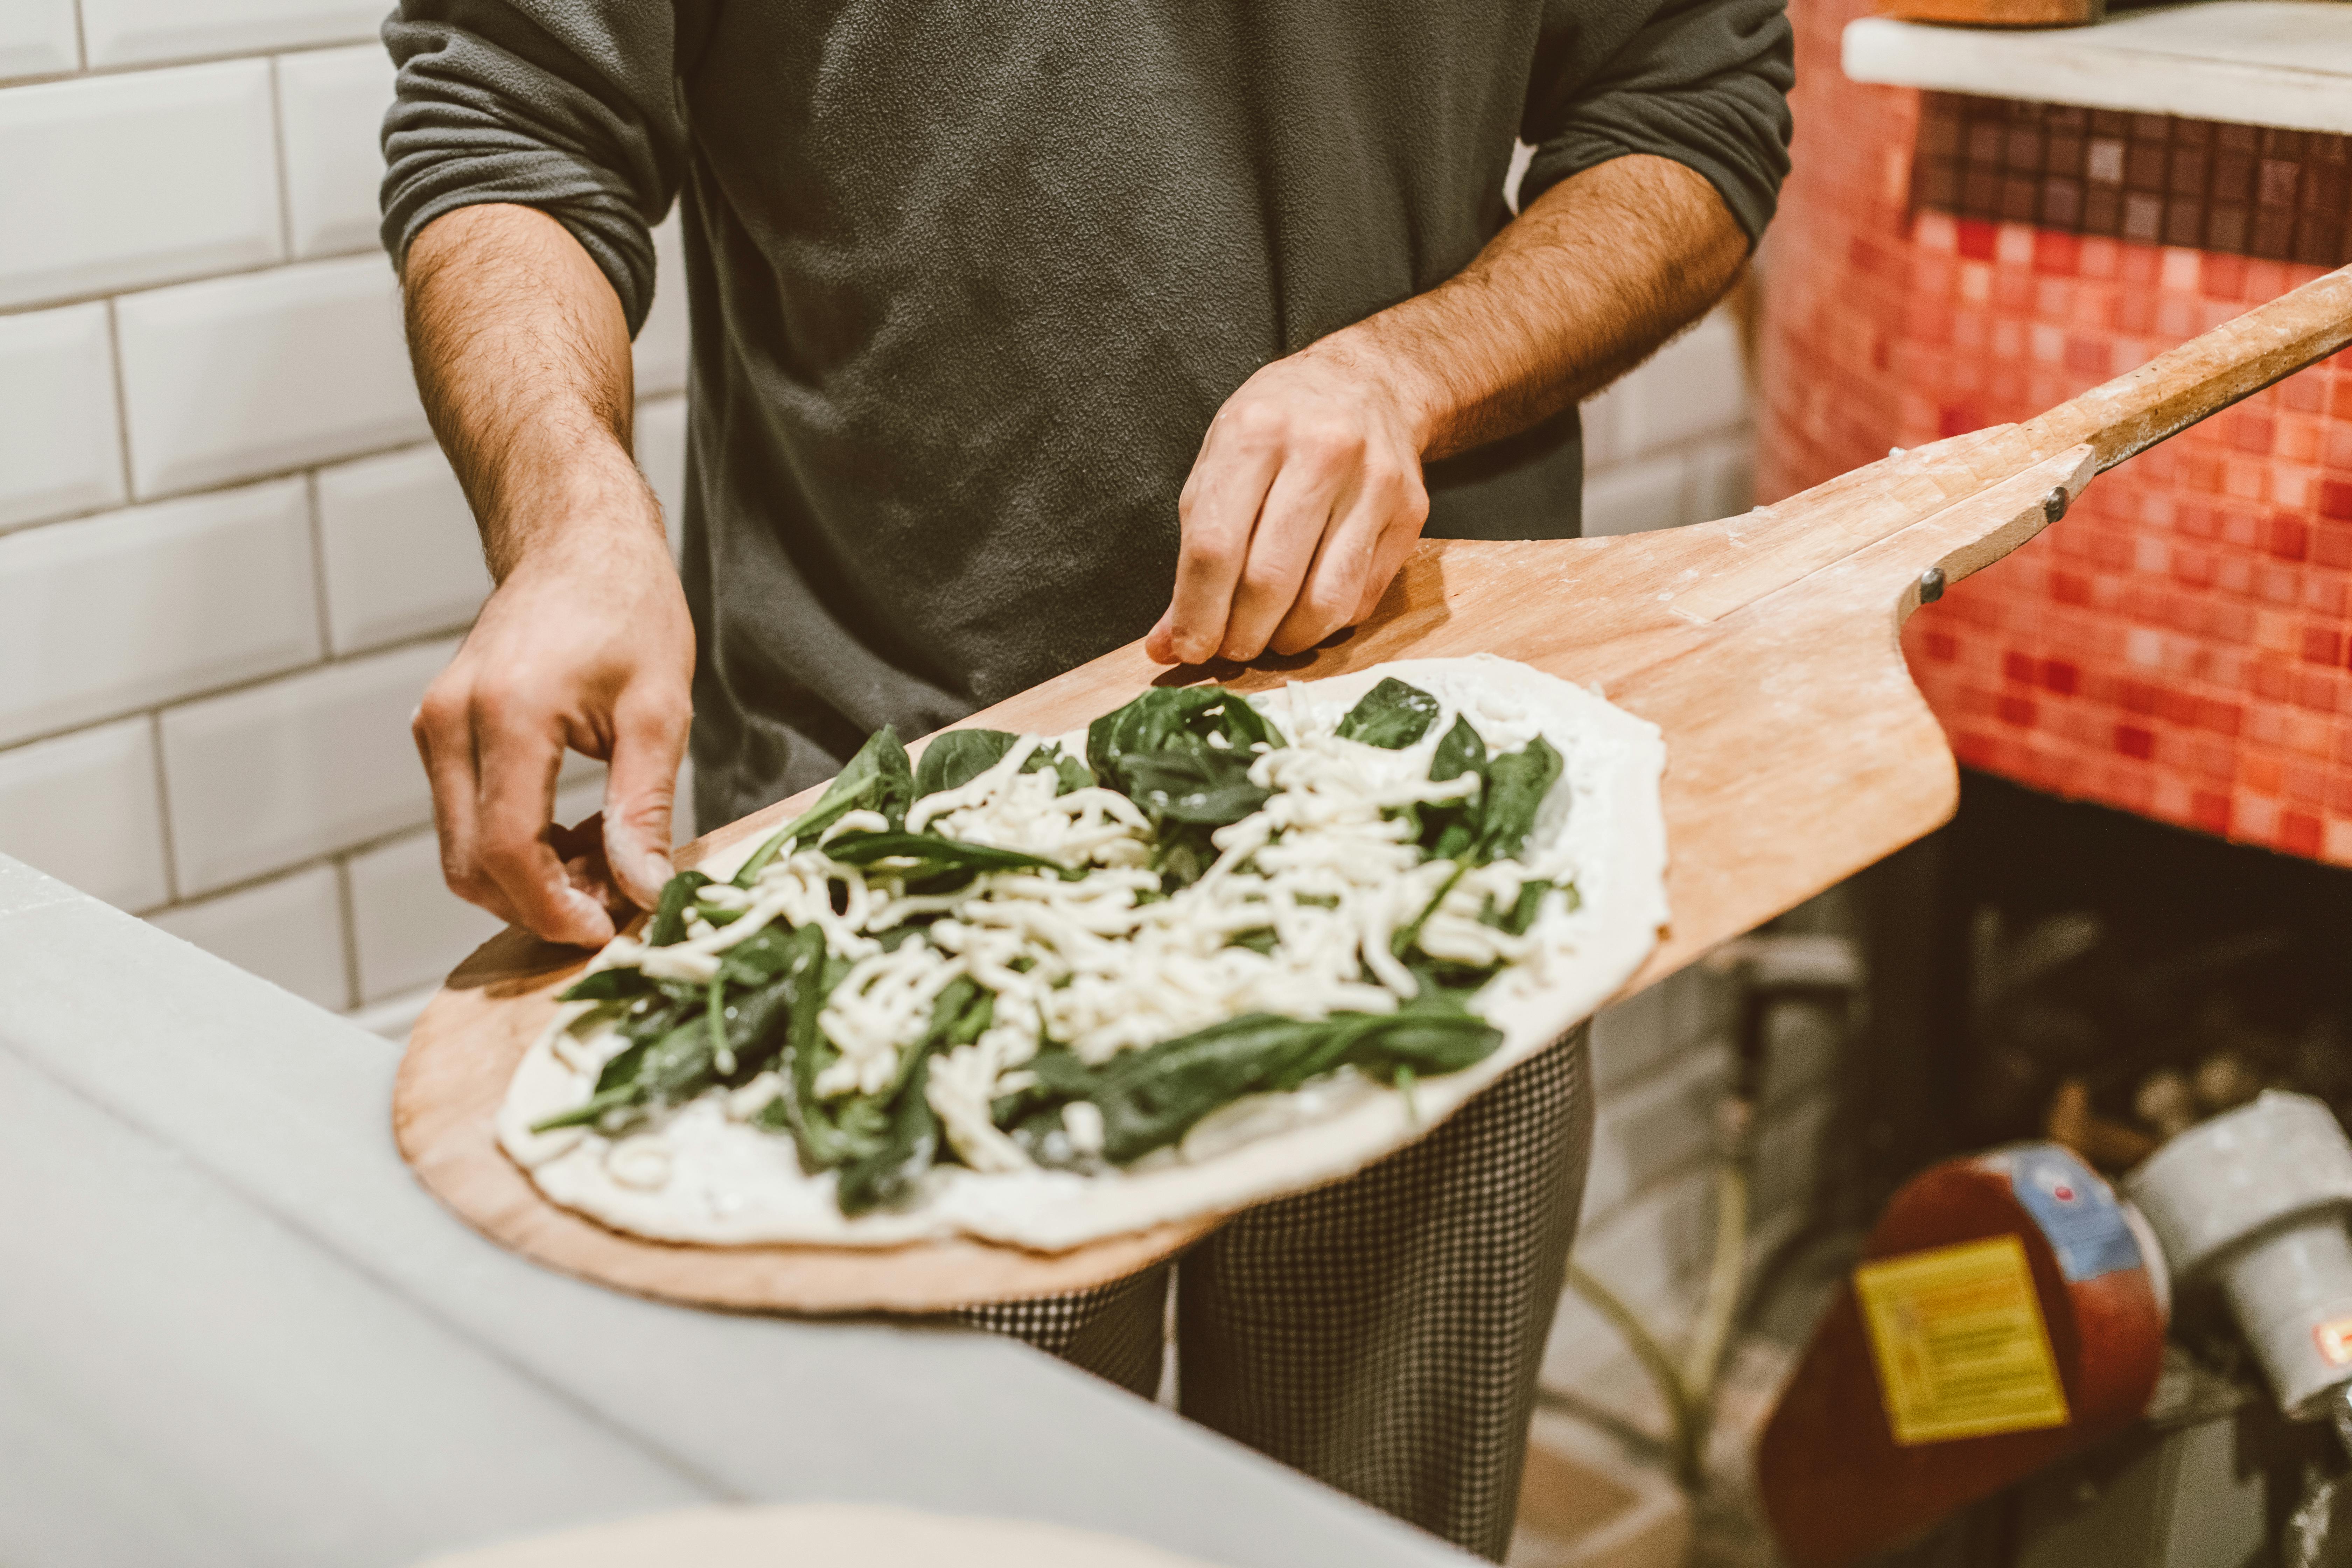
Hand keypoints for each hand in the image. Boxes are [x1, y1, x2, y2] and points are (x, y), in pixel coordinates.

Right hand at [411, 504, 692, 947]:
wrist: (579, 543)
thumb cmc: (628, 609)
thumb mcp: (659, 711)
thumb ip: (643, 808)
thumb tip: (643, 891)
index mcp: (507, 713)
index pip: (506, 852)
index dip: (553, 908)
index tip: (608, 930)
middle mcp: (450, 722)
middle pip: (469, 864)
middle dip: (539, 904)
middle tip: (613, 903)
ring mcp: (435, 726)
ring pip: (460, 849)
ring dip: (527, 880)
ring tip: (603, 863)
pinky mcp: (439, 730)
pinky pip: (464, 817)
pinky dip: (513, 846)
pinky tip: (573, 834)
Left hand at [1146, 338, 1432, 664]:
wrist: (1367, 385)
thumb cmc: (1277, 428)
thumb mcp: (1219, 466)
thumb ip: (1193, 552)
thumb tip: (1165, 643)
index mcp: (1256, 433)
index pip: (1215, 546)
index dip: (1197, 612)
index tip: (1187, 647)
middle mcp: (1321, 453)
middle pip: (1269, 580)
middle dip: (1239, 636)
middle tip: (1226, 649)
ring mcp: (1373, 483)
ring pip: (1324, 601)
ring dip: (1285, 641)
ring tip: (1265, 639)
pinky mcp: (1409, 513)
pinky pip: (1361, 598)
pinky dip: (1325, 624)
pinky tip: (1305, 612)